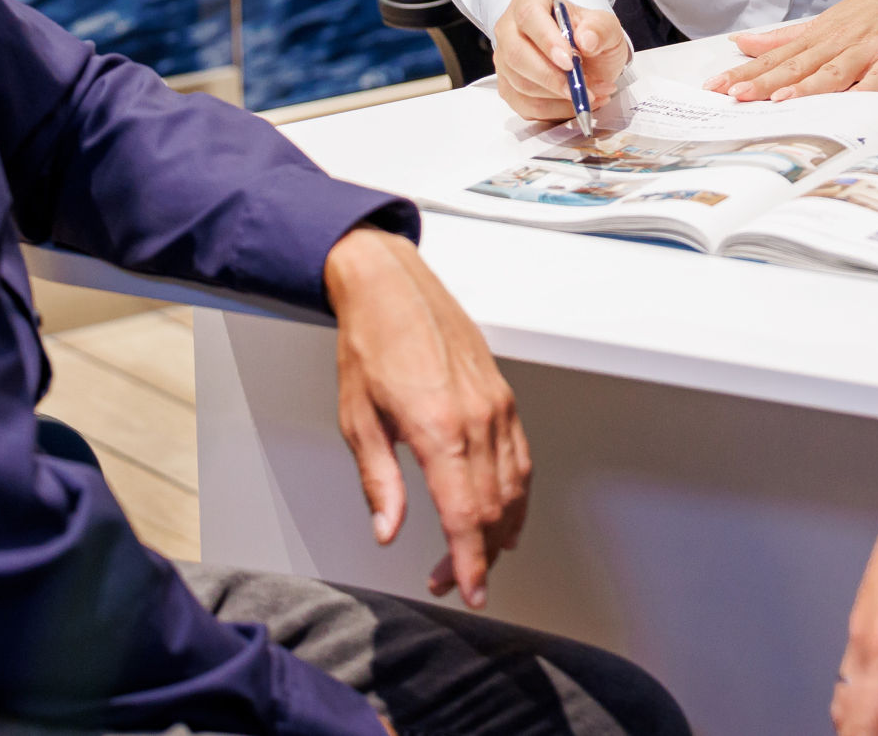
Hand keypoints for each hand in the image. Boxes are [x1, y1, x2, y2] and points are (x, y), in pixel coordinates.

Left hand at [323, 226, 530, 607]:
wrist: (391, 287)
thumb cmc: (370, 344)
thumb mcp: (357, 420)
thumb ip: (379, 481)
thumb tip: (389, 529)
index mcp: (438, 428)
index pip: (464, 514)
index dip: (470, 562)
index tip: (469, 591)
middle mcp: (477, 418)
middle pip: (494, 508)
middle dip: (479, 556)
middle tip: (454, 581)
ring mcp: (497, 405)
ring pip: (515, 486)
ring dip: (500, 530)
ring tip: (477, 556)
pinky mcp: (503, 395)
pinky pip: (520, 457)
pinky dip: (516, 493)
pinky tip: (503, 511)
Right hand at [490, 0, 628, 125]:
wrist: (587, 57)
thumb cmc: (590, 35)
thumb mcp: (605, 26)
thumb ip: (600, 28)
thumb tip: (587, 40)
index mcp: (529, 2)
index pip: (529, 16)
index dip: (547, 40)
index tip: (570, 62)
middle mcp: (509, 30)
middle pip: (517, 55)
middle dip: (552, 78)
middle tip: (582, 90)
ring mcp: (505, 61)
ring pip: (521, 85)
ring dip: (560, 97)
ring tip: (592, 95)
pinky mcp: (509, 88)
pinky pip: (526, 107)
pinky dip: (556, 111)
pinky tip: (578, 104)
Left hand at [707, 0, 877, 101]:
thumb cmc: (874, 9)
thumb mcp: (825, 21)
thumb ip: (785, 36)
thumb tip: (743, 42)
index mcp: (819, 35)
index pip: (776, 56)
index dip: (746, 71)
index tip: (716, 85)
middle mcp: (837, 42)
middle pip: (795, 64)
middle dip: (762, 80)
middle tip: (732, 95)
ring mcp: (867, 50)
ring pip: (830, 71)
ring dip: (804, 85)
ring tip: (776, 98)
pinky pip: (876, 79)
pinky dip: (859, 91)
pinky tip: (843, 103)